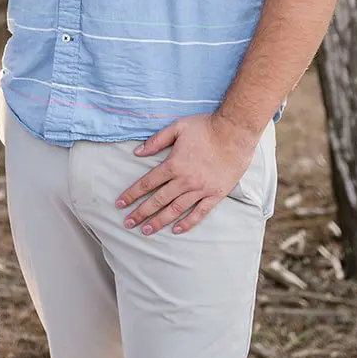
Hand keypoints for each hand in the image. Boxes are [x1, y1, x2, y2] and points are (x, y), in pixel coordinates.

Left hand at [115, 113, 257, 235]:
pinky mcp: (215, 194)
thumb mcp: (178, 127)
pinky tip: (177, 230)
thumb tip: (137, 152)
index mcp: (173, 164)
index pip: (147, 183)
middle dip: (141, 213)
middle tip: (128, 223)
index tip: (120, 204)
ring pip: (176, 209)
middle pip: (158, 200)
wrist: (235, 132)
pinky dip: (188, 223)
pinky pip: (200, 212)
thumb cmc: (206, 127)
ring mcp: (201, 189)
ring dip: (160, 221)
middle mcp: (185, 180)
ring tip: (147, 230)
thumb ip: (156, 140)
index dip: (132, 194)